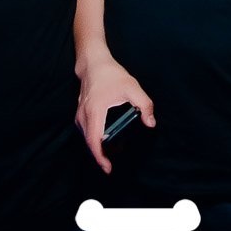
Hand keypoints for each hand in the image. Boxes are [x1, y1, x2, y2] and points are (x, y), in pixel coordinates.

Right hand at [75, 57, 154, 173]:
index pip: (94, 140)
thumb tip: (150, 123)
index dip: (100, 157)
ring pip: (85, 138)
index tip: (107, 167)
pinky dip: (92, 139)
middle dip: (99, 156)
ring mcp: (79, 114)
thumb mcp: (132, 87)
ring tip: (109, 154)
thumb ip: (144, 105)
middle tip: (110, 165)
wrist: (94, 63)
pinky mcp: (80, 112)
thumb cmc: (111, 74)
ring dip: (96, 148)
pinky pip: (84, 131)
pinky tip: (103, 140)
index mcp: (95, 111)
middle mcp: (83, 115)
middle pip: (89, 143)